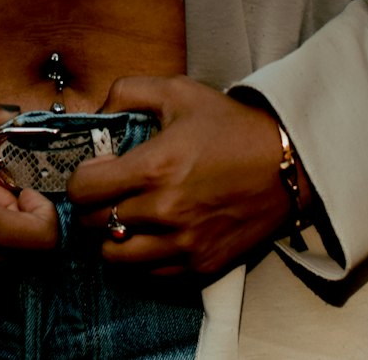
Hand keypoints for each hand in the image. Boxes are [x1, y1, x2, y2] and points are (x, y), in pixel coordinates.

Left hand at [66, 76, 300, 277]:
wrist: (287, 165)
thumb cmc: (231, 127)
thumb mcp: (179, 91)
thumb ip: (128, 92)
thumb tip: (97, 112)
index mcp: (155, 167)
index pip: (84, 190)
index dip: (80, 180)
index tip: (94, 171)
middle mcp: (165, 211)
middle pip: (93, 225)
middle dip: (90, 207)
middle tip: (104, 194)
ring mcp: (183, 245)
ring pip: (115, 258)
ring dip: (109, 238)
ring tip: (122, 218)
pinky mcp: (200, 267)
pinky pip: (148, 276)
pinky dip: (140, 259)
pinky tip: (149, 236)